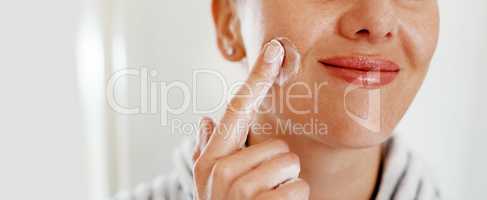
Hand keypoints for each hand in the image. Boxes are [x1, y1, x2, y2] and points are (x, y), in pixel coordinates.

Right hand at [192, 39, 308, 199]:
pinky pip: (298, 188)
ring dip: (287, 186)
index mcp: (211, 160)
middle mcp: (219, 171)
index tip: (274, 52)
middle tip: (261, 192)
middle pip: (277, 146)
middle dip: (278, 169)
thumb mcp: (210, 186)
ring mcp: (239, 191)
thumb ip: (209, 150)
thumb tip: (205, 119)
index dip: (256, 78)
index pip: (236, 109)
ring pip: (290, 164)